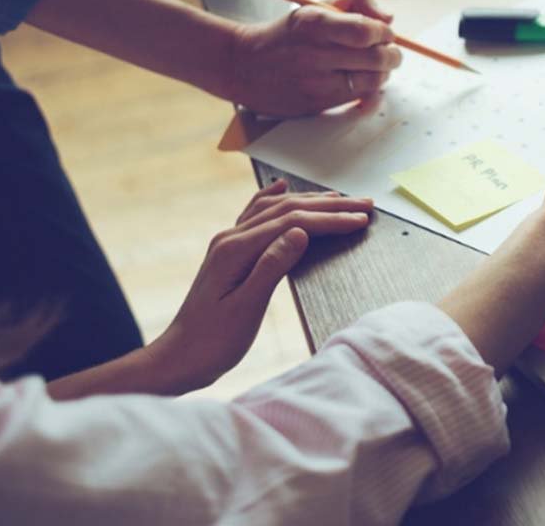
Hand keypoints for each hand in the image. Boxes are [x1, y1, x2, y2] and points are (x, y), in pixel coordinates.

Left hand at [146, 180, 373, 391]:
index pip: (293, 223)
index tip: (360, 220)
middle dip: (329, 206)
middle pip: (286, 209)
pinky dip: (272, 199)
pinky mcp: (229, 252)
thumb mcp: (246, 308)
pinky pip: (254, 215)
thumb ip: (272, 266)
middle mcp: (230, 239)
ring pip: (274, 209)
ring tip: (340, 198)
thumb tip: (300, 233)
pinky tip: (280, 188)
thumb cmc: (213, 341)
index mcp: (236, 250)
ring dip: (309, 201)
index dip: (330, 220)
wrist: (180, 357)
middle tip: (364, 205)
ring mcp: (228, 243)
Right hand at [225, 0, 401, 116]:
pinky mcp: (316, 104)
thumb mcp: (313, 8)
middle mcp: (314, 53)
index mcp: (314, 23)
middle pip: (375, 58)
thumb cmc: (286, 35)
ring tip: (376, 68)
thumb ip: (354, 2)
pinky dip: (370, 93)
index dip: (384, 33)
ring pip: (372, 82)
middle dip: (392, 55)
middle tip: (391, 53)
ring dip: (383, 74)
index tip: (385, 33)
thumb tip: (388, 18)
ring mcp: (315, 82)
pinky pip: (357, 101)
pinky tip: (365, 85)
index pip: (365, 31)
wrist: (242, 64)